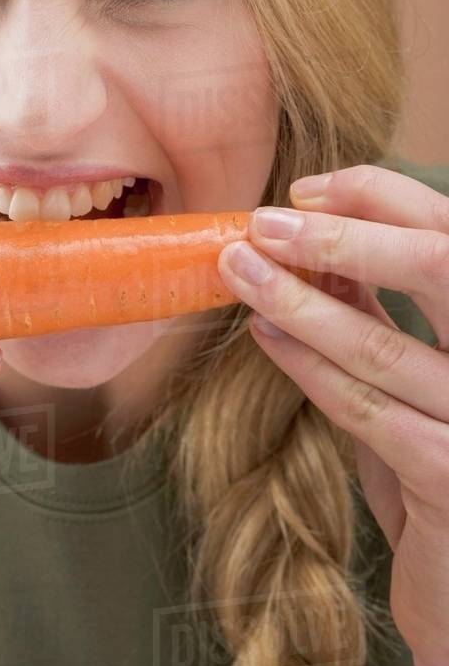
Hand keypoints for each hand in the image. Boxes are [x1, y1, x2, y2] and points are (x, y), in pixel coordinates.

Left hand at [217, 164, 448, 665]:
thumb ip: (383, 318)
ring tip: (238, 270)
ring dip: (299, 302)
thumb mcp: (416, 381)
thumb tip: (319, 249)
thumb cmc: (437, 474)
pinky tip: (263, 335)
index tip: (307, 191)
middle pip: (442, 267)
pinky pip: (367, 409)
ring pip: (385, 344)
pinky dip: (307, 366)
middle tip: (263, 224)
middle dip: (343, 237)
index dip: (382, 199)